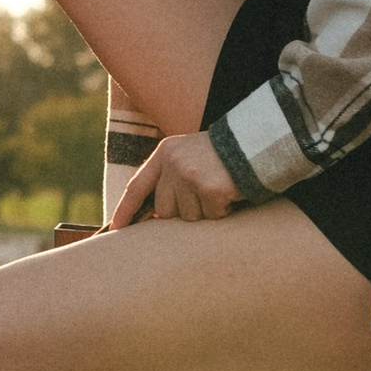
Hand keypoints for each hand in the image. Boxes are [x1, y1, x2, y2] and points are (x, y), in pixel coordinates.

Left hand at [109, 134, 239, 226]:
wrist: (255, 142)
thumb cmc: (220, 156)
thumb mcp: (187, 157)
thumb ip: (168, 179)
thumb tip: (153, 216)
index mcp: (164, 154)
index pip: (137, 186)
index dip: (124, 210)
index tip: (114, 229)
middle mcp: (173, 164)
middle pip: (164, 210)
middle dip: (183, 211)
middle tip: (203, 194)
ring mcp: (190, 176)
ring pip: (189, 217)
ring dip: (206, 211)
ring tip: (218, 189)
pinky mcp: (210, 188)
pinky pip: (211, 215)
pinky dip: (223, 210)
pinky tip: (229, 192)